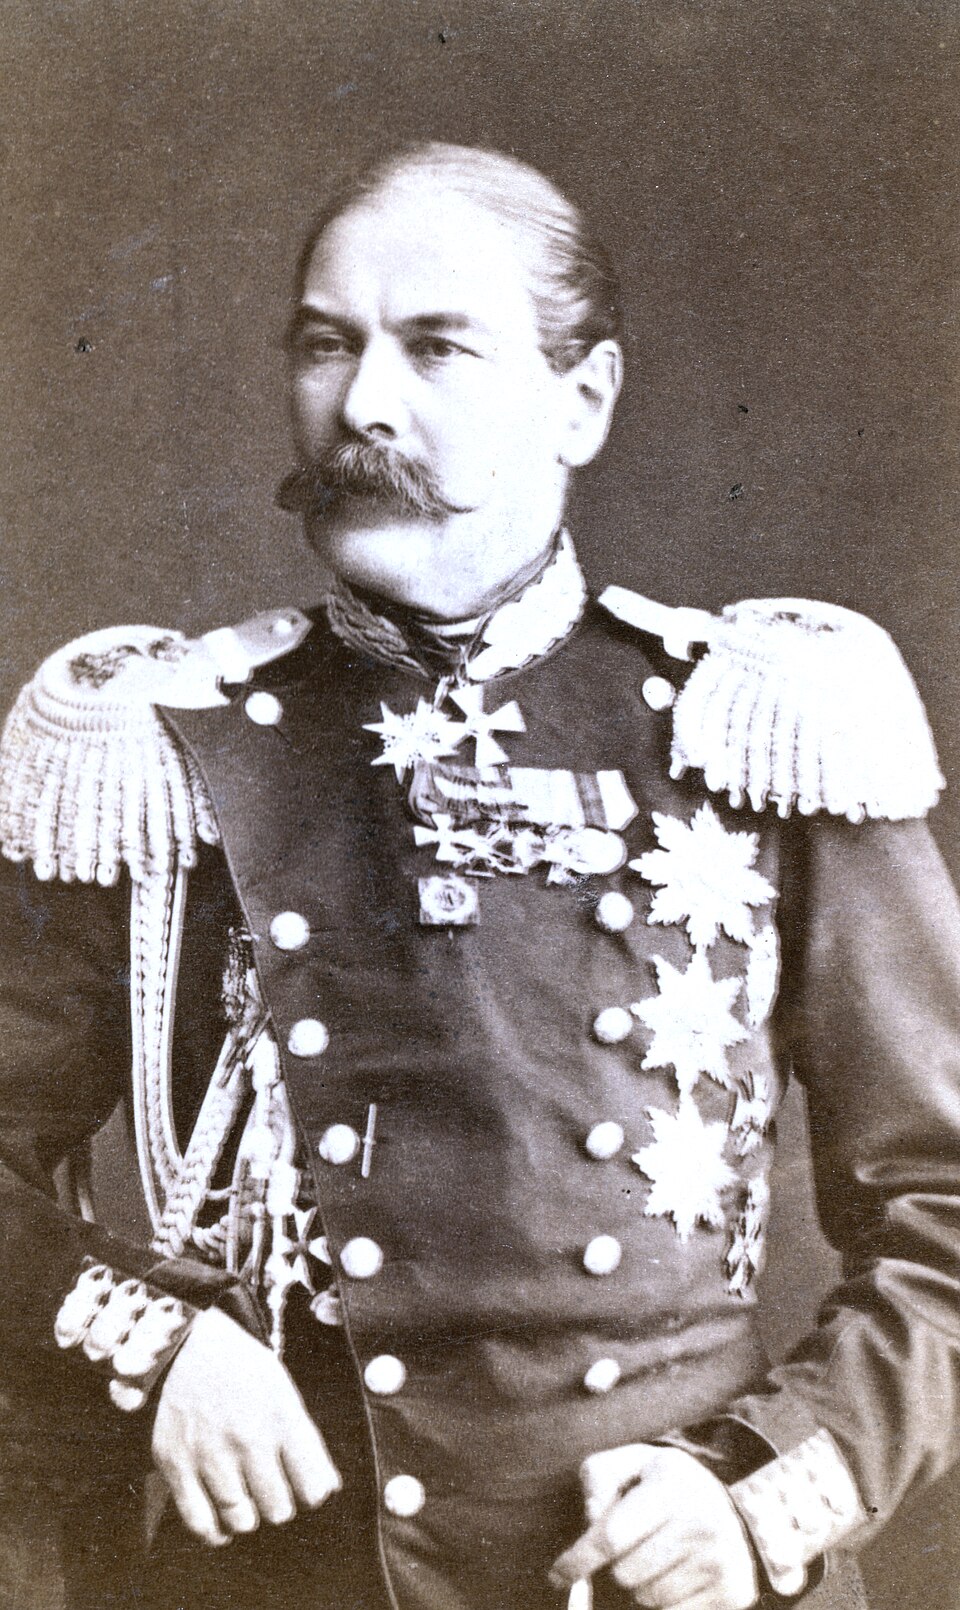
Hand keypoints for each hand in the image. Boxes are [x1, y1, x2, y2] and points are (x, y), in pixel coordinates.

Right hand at [152, 1306, 340, 1545]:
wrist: (186, 1345)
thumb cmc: (241, 1369)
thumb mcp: (283, 1391)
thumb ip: (305, 1439)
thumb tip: (327, 1487)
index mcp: (281, 1417)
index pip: (314, 1487)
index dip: (313, 1493)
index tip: (305, 1488)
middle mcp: (248, 1439)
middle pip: (278, 1509)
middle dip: (279, 1504)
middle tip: (271, 1490)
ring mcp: (210, 1454)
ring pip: (242, 1520)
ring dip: (248, 1516)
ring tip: (246, 1501)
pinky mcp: (175, 1464)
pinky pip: (199, 1521)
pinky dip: (214, 1532)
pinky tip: (222, 1525)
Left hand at [550, 1444, 758, 1609]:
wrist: (734, 1506)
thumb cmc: (667, 1485)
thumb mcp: (632, 1463)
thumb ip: (598, 1478)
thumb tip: (590, 1519)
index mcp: (672, 1484)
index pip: (611, 1537)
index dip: (578, 1560)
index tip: (558, 1575)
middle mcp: (701, 1522)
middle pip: (625, 1574)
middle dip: (617, 1566)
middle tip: (633, 1548)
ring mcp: (719, 1561)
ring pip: (648, 1598)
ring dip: (642, 1585)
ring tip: (657, 1557)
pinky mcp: (731, 1593)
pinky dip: (665, 1601)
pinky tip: (675, 1575)